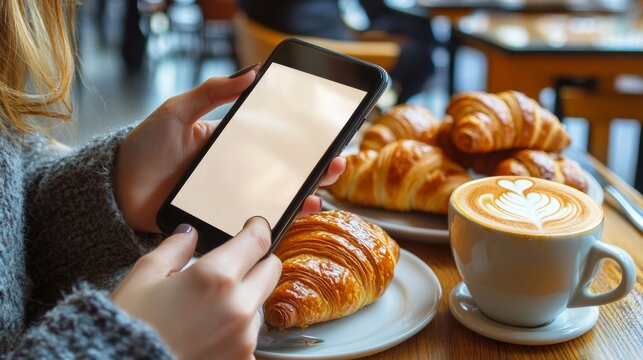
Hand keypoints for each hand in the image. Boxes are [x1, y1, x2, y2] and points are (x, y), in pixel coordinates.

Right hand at [112, 218, 279, 358]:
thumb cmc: (128, 327)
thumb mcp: (143, 278)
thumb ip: (174, 249)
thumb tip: (190, 233)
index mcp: (216, 276)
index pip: (258, 241)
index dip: (258, 228)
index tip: (255, 226)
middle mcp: (238, 306)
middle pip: (270, 270)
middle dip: (257, 262)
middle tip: (236, 264)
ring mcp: (244, 337)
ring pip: (259, 304)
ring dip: (244, 299)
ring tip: (209, 308)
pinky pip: (250, 336)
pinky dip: (236, 330)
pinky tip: (208, 332)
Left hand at [115, 68, 346, 232]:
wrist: (115, 193)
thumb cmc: (142, 149)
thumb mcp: (177, 112)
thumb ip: (211, 92)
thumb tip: (249, 72)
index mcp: (227, 143)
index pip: (270, 139)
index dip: (298, 138)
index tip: (323, 133)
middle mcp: (234, 170)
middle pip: (282, 168)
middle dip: (312, 166)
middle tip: (336, 160)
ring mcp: (229, 197)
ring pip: (275, 194)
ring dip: (304, 192)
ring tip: (324, 187)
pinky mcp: (220, 220)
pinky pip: (255, 220)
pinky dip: (279, 218)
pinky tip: (298, 212)